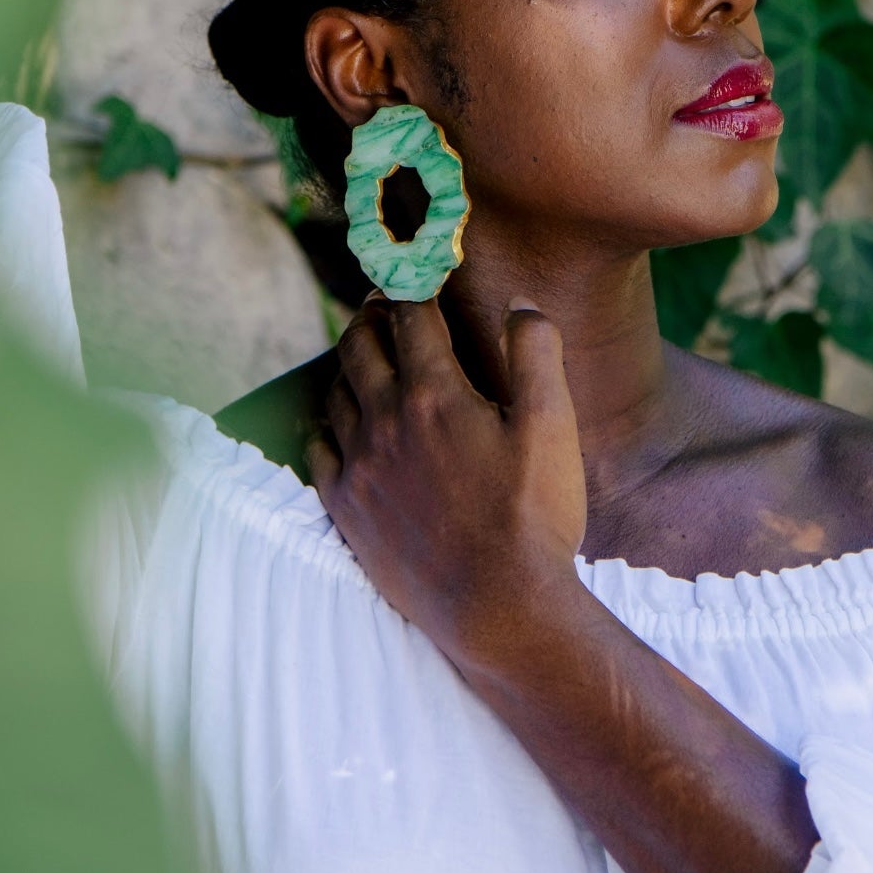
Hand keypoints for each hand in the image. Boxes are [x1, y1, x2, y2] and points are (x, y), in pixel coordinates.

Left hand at [307, 296, 588, 666]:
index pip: (412, 315)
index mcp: (435, 394)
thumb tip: (520, 304)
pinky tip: (339, 420)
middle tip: (385, 302)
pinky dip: (326, 421)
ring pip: (336, 391)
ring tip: (365, 353)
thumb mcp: (554, 426)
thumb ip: (537, 353)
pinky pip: (318, 448)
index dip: (413, 281)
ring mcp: (359, 467)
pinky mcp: (345, 509)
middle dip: (373, 313)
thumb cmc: (535, 515)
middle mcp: (385, 422)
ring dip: (349, 362)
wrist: (500, 608)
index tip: (415, 265)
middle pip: (360, 344)